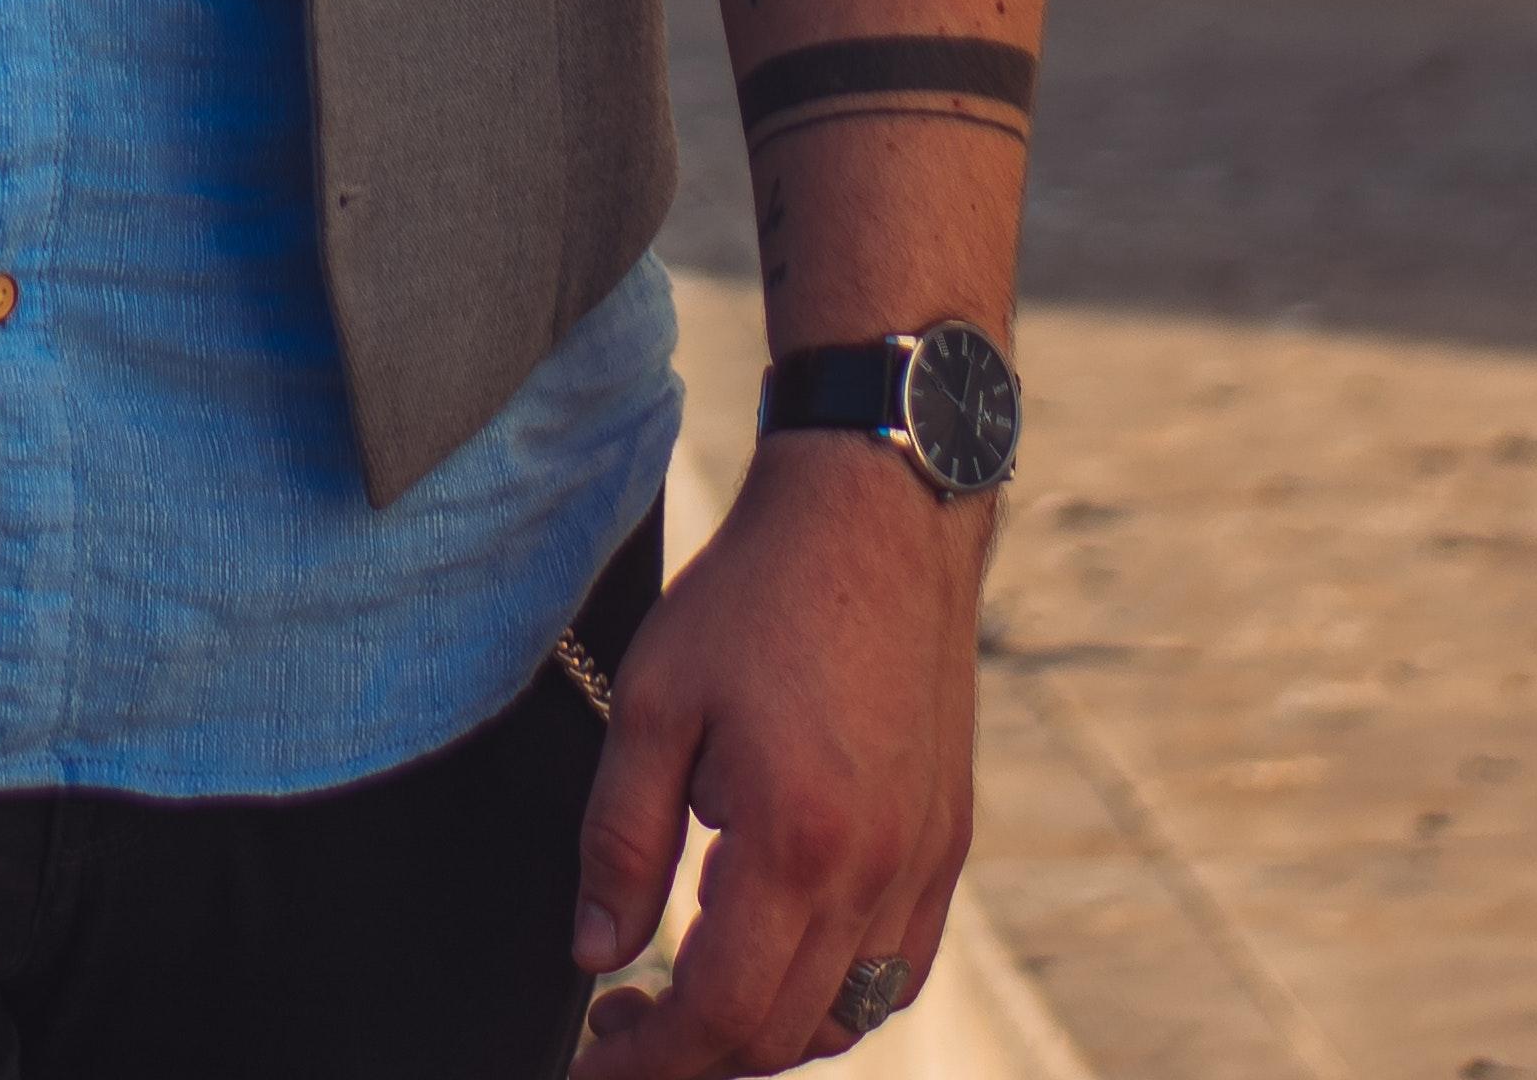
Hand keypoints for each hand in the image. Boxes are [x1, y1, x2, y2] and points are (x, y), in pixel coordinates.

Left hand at [571, 436, 982, 1069]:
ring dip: (765, 1033)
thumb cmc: (758, 593)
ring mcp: (924, 862)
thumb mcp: (654, 700)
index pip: (720, 1016)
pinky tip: (780, 958)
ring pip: (846, 1017)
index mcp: (798, 840)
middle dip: (693, 1056)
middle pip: (782, 1035)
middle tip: (619, 1021)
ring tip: (690, 995)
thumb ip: (620, 842)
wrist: (876, 512)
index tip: (590, 1065)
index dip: (647, 1063)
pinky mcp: (946, 841)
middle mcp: (875, 872)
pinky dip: (836, 996)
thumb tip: (596, 956)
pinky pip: (897, 970)